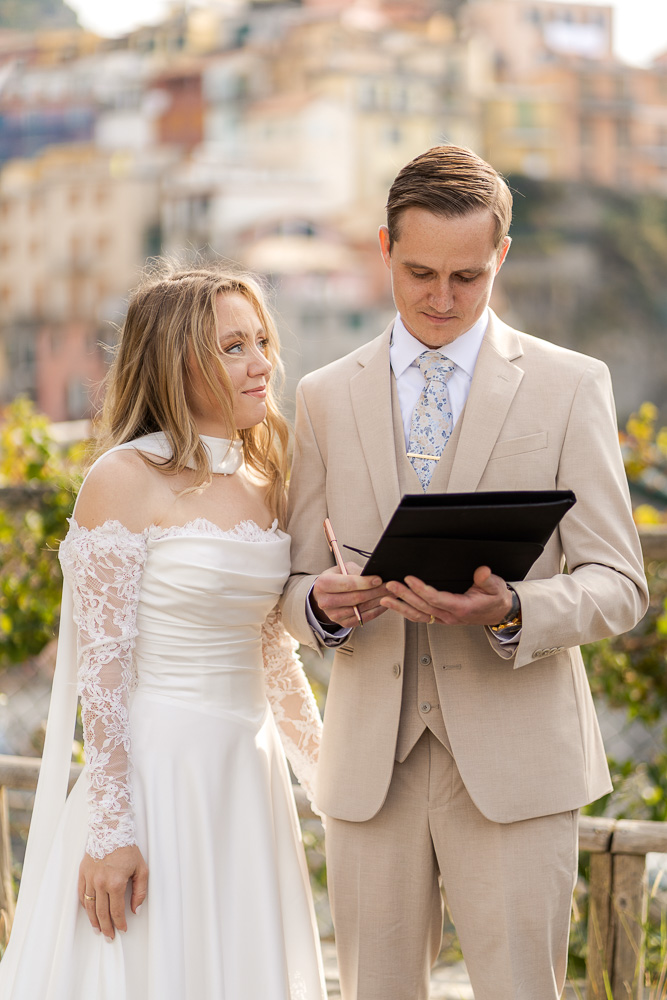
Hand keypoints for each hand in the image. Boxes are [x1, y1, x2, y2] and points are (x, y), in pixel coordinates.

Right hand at [78, 844, 147, 939]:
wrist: (111, 831)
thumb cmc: (127, 849)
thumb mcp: (141, 869)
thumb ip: (140, 891)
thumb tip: (136, 909)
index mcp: (116, 883)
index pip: (116, 911)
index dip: (120, 923)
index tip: (122, 929)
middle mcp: (100, 883)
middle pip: (102, 912)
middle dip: (106, 927)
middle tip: (109, 936)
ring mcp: (90, 879)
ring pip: (89, 906)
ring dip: (93, 920)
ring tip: (98, 929)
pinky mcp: (83, 873)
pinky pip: (81, 894)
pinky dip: (85, 906)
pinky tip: (89, 912)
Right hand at [311, 561, 388, 627]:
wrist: (325, 594)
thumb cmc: (336, 578)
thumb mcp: (343, 569)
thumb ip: (357, 572)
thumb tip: (376, 574)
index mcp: (323, 584)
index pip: (348, 584)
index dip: (365, 582)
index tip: (379, 579)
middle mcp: (325, 602)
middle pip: (356, 598)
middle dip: (376, 591)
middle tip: (390, 586)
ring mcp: (334, 615)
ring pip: (361, 608)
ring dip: (379, 601)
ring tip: (391, 594)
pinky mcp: (343, 623)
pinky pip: (364, 618)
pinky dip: (376, 610)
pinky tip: (385, 603)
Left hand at [380, 565, 513, 626]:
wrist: (499, 612)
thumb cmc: (495, 599)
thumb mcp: (496, 587)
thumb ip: (487, 580)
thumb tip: (482, 571)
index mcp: (462, 608)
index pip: (436, 599)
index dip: (421, 589)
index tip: (410, 579)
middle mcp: (450, 616)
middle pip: (423, 607)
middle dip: (404, 595)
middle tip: (390, 585)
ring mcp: (444, 618)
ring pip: (418, 615)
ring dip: (400, 606)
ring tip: (385, 598)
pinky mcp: (441, 618)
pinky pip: (421, 616)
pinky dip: (407, 611)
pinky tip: (396, 605)